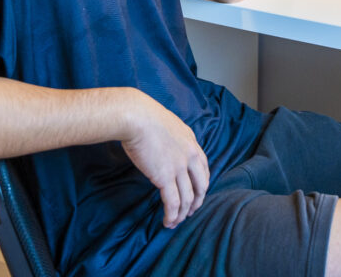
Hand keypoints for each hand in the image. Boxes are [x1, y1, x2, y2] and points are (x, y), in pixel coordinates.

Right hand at [121, 91, 209, 227]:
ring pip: (187, 198)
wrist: (136, 117)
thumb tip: (166, 148)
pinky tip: (167, 221)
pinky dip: (171, 215)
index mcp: (191, 141)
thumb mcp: (169, 125)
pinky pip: (173, 203)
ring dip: (182, 214)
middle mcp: (190, 155)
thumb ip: (173, 139)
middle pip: (201, 185)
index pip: (204, 167)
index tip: (196, 193)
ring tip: (175, 222)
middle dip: (196, 202)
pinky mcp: (165, 177)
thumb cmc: (145, 117)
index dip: (201, 184)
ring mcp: (179, 167)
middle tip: (190, 212)